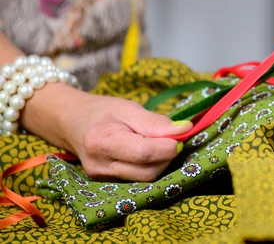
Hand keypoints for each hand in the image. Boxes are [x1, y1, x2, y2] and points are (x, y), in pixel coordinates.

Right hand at [22, 83, 191, 181]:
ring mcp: (102, 178)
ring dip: (161, 163)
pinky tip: (149, 154)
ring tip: (159, 143)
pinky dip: (150, 167)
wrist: (72, 123)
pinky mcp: (107, 183)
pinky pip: (138, 179)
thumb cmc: (102, 111)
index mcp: (102, 141)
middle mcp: (100, 165)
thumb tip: (184, 130)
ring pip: (145, 178)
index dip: (168, 146)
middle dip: (167, 156)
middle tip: (171, 138)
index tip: (180, 134)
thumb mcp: (128, 108)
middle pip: (148, 171)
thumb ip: (155, 122)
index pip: (144, 153)